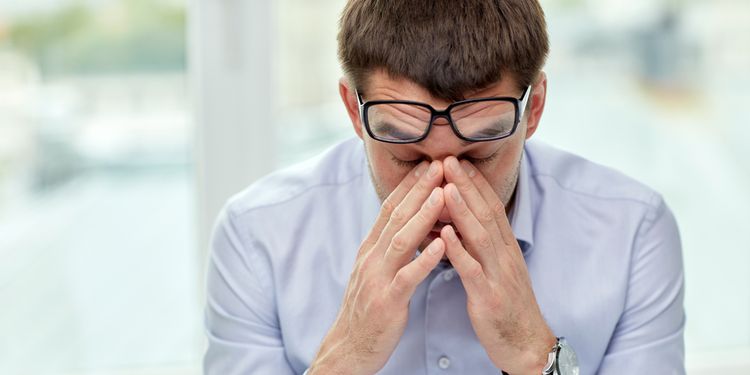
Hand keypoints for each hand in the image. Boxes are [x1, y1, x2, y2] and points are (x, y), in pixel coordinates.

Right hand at [309, 160, 447, 374]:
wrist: (349, 347)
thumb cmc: (368, 309)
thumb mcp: (374, 271)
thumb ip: (388, 247)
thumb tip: (405, 222)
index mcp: (370, 249)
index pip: (389, 208)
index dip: (408, 185)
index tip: (428, 164)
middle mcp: (371, 258)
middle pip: (396, 216)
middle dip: (418, 189)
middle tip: (439, 165)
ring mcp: (378, 279)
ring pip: (401, 240)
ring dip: (422, 215)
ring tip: (442, 194)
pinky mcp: (387, 301)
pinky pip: (408, 277)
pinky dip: (425, 258)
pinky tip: (442, 243)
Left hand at [440, 156, 555, 374]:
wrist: (527, 346)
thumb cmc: (507, 307)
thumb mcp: (498, 271)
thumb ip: (483, 247)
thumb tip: (462, 224)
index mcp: (505, 248)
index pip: (491, 208)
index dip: (475, 183)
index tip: (458, 161)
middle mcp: (504, 256)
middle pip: (485, 214)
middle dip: (466, 185)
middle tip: (448, 159)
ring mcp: (498, 275)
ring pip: (480, 237)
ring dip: (462, 210)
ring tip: (445, 187)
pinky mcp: (489, 297)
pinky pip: (473, 271)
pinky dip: (458, 251)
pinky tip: (444, 234)